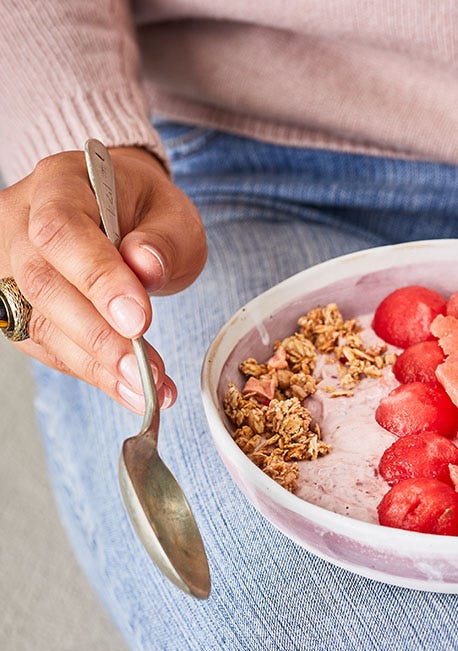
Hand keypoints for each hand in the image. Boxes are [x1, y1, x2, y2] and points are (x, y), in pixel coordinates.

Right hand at [0, 146, 206, 411]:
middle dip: (98, 337)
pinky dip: (94, 373)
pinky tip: (132, 389)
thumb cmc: (147, 212)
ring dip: (98, 366)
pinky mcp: (19, 307)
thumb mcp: (173, 215)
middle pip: (43, 285)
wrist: (125, 213)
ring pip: (40, 324)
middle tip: (145, 371)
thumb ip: (163, 241)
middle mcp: (20, 222)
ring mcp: (10, 266)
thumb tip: (146, 267)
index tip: (138, 320)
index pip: (61, 232)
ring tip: (148, 391)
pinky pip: (48, 347)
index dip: (97, 279)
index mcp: (60, 185)